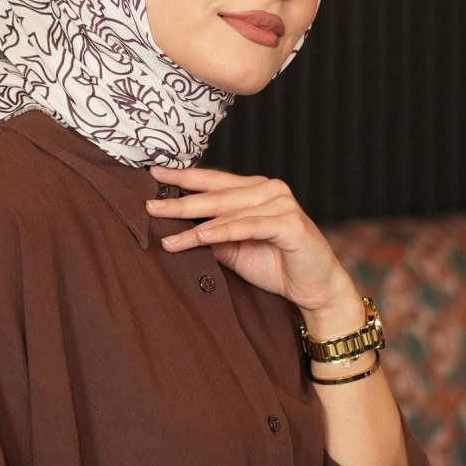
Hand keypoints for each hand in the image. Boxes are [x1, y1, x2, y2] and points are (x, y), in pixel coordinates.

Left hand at [146, 164, 354, 315]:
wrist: (316, 289)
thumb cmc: (276, 266)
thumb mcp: (234, 250)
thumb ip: (210, 236)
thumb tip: (174, 229)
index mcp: (256, 189)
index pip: (213, 181)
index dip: (183, 178)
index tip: (153, 175)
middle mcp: (269, 190)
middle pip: (215, 194)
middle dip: (179, 200)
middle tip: (149, 205)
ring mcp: (282, 204)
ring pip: (228, 210)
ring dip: (193, 222)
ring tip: (165, 231)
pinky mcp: (290, 224)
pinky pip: (248, 226)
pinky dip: (222, 231)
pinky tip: (198, 237)